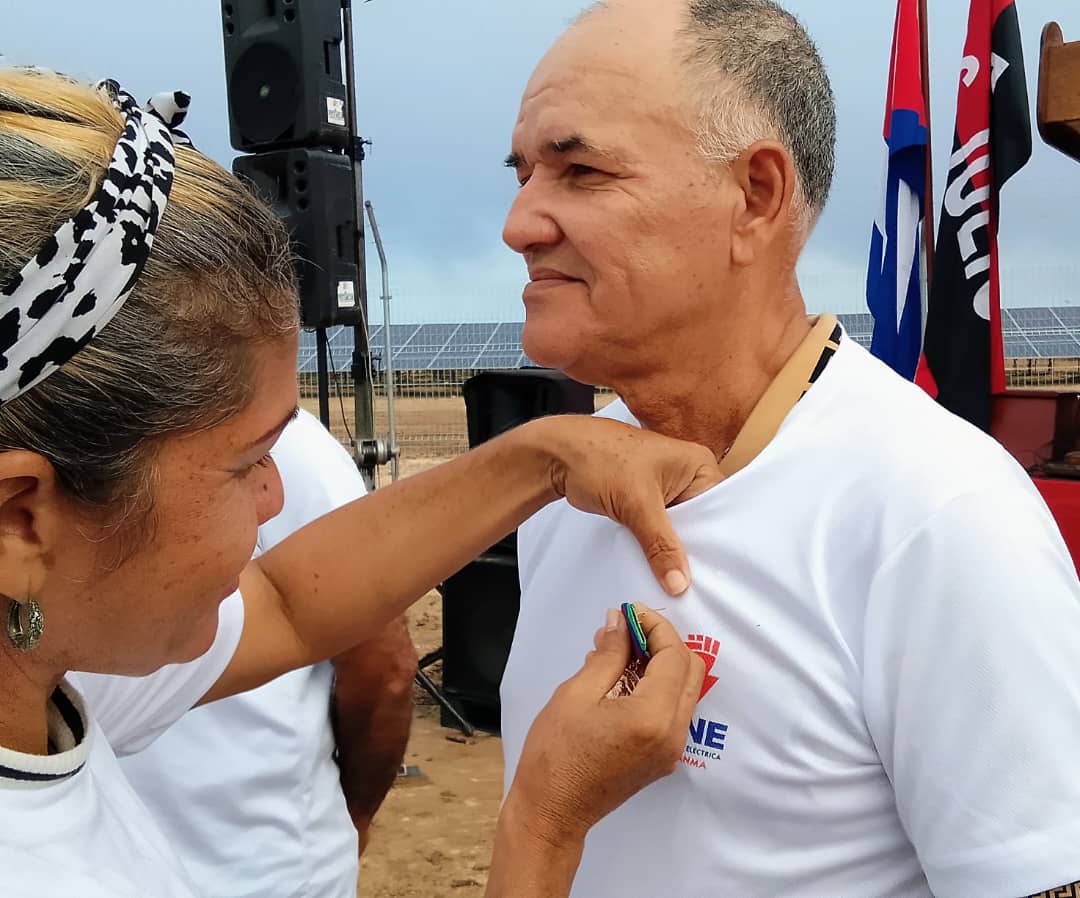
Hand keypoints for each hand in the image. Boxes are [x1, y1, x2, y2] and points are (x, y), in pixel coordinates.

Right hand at [504, 605, 704, 846]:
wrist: (553, 811)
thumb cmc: (555, 754)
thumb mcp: (576, 693)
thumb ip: (608, 654)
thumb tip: (620, 622)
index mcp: (653, 717)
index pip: (674, 656)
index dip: (655, 627)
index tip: (631, 612)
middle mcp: (673, 734)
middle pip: (690, 670)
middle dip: (664, 642)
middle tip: (630, 628)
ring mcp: (672, 750)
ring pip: (685, 690)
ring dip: (661, 663)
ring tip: (621, 650)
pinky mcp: (663, 758)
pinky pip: (673, 710)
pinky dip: (658, 686)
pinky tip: (623, 677)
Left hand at [528, 415, 721, 595]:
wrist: (559, 457)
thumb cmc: (600, 460)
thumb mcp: (637, 504)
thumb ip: (660, 545)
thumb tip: (679, 584)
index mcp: (699, 465)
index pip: (721, 510)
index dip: (718, 542)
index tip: (719, 576)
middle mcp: (690, 476)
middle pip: (703, 523)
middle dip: (695, 550)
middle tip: (700, 586)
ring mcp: (669, 491)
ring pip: (680, 530)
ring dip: (674, 551)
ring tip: (681, 583)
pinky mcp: (649, 503)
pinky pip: (662, 531)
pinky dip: (659, 547)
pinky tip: (661, 571)